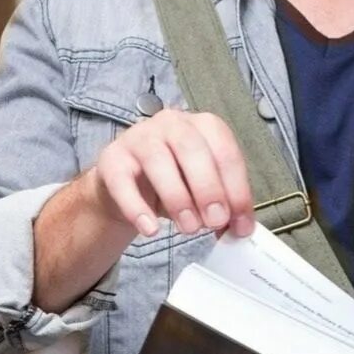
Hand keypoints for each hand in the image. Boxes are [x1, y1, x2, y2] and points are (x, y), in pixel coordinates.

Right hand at [90, 109, 255, 238]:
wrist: (126, 186)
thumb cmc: (173, 183)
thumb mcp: (203, 192)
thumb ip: (224, 206)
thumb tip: (241, 229)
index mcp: (203, 126)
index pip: (225, 151)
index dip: (236, 189)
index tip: (241, 223)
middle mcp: (172, 123)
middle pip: (192, 148)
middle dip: (208, 188)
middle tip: (215, 221)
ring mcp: (139, 137)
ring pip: (158, 160)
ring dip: (178, 198)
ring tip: (189, 228)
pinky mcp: (112, 158)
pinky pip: (122, 181)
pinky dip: (137, 207)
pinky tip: (150, 229)